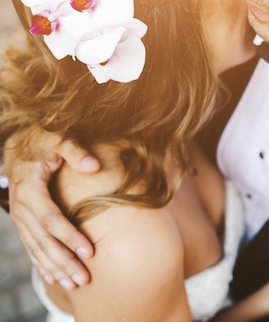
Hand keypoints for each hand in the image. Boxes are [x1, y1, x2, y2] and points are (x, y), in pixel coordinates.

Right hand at [5, 128, 99, 289]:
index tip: (90, 251)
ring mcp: (20, 217)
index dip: (70, 236)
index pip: (52, 219)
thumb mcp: (58, 140)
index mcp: (31, 190)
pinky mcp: (23, 221)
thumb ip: (76, 152)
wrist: (19, 143)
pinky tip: (53, 278)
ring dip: (54, 268)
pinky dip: (41, 263)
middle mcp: (22, 208)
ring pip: (36, 248)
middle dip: (64, 261)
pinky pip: (30, 246)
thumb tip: (95, 166)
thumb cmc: (43, 140)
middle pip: (44, 240)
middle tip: (84, 279)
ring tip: (73, 285)